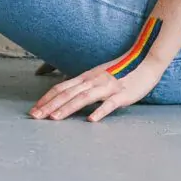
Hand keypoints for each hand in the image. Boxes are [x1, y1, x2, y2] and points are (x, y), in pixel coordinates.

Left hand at [29, 56, 163, 122]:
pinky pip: (109, 104)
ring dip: (67, 108)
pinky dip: (99, 111)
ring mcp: (107, 87)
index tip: (34, 109)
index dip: (47, 98)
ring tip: (54, 118)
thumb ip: (84, 84)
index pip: (62, 88)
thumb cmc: (122, 70)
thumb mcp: (98, 75)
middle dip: (50, 106)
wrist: (145, 60)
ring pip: (83, 98)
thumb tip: (67, 93)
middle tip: (35, 117)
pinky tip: (90, 120)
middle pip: (68, 94)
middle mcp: (93, 81)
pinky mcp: (122, 94)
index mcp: (87, 77)